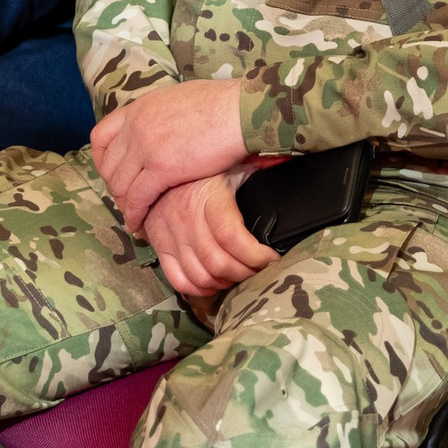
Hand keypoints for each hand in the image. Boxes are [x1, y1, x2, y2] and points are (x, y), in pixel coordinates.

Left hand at [90, 81, 249, 229]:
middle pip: (108, 165)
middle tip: (127, 200)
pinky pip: (137, 199)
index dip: (102, 160)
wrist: (240, 111)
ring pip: (120, 185)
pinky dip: (135, 214)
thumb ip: (162, 114)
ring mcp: (145, 147)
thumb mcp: (179, 98)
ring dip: (124, 204)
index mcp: (140, 107)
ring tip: (134, 216)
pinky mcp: (161, 168)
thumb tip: (163, 123)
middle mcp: (136, 126)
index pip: (101, 136)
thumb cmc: (222, 104)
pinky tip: (139, 224)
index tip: (112, 173)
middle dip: (115, 186)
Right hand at [143, 171, 279, 298]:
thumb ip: (258, 166)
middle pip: (217, 262)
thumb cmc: (204, 169)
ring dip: (224, 282)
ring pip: (199, 276)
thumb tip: (287, 158)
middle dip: (245, 273)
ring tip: (240, 275)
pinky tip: (215, 282)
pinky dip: (199, 289)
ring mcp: (170, 236)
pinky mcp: (159, 247)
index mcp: (207, 197)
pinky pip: (178, 280)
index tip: (271, 257)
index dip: (255, 255)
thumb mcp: (232, 164)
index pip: (231, 236)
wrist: (160, 169)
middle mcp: (186, 219)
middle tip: (259, 270)